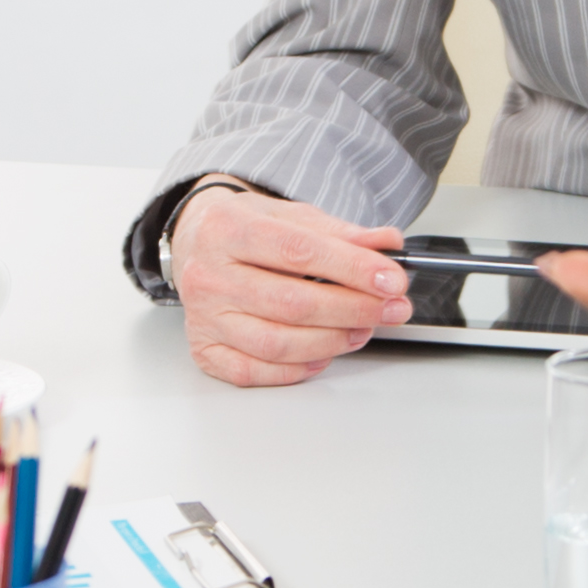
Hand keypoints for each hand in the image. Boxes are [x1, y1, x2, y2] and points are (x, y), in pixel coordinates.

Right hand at [172, 183, 411, 387]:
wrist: (196, 240)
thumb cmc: (246, 229)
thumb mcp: (292, 216)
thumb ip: (340, 232)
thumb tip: (387, 245)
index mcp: (228, 228)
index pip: (298, 251)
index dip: (351, 269)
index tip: (390, 280)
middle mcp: (208, 274)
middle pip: (291, 303)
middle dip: (353, 309)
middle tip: (391, 309)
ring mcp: (203, 316)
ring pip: (276, 343)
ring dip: (331, 340)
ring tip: (362, 329)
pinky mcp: (204, 349)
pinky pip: (254, 371)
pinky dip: (296, 369)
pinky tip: (322, 353)